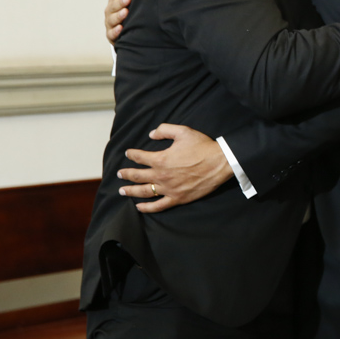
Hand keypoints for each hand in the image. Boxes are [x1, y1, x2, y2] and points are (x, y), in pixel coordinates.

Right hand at [104, 0, 135, 44]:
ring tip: (125, 13)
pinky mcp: (111, 35)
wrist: (128, 30)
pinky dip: (116, 31)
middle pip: (113, 5)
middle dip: (120, 2)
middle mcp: (110, 10)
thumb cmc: (130, 8)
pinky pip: (112, 34)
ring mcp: (110, 22)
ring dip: (118, 15)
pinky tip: (121, 28)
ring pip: (111, 19)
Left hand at [117, 124, 233, 212]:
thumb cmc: (202, 146)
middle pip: (137, 176)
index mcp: (161, 159)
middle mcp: (161, 175)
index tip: (128, 153)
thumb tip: (151, 134)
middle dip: (126, 174)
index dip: (132, 154)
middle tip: (120, 174)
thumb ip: (164, 130)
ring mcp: (168, 189)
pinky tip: (139, 207)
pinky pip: (158, 206)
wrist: (219, 163)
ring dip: (130, 191)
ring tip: (122, 191)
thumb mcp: (183, 131)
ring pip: (144, 192)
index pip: (140, 157)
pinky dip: (146, 208)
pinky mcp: (177, 198)